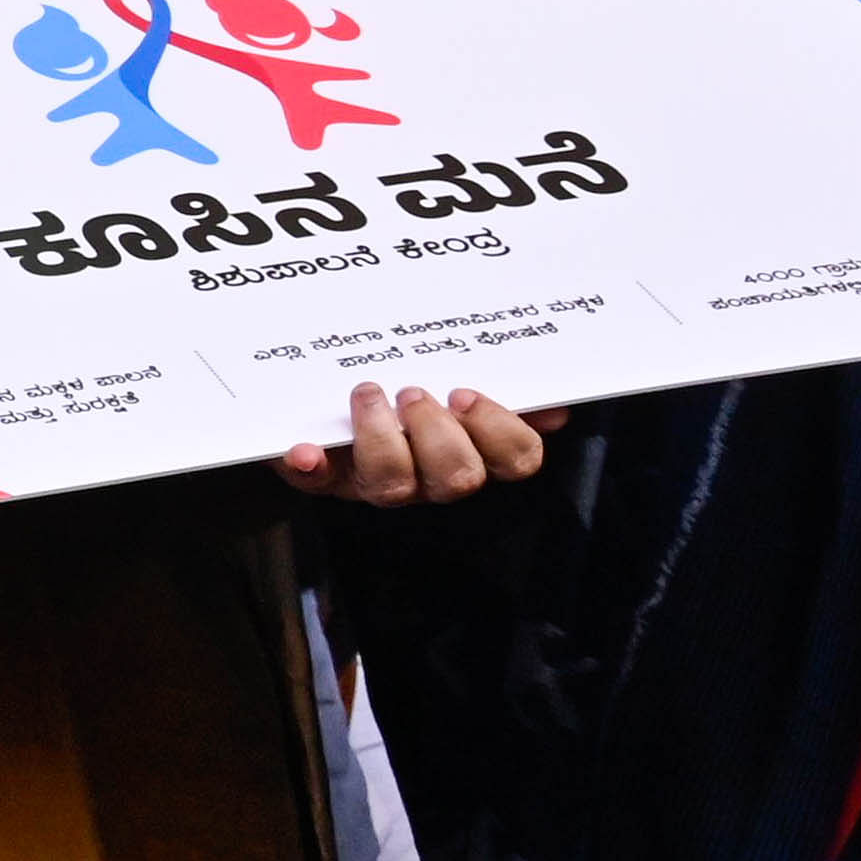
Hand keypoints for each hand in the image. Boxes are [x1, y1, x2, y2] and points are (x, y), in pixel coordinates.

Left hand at [279, 382, 548, 505]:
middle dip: (439, 435)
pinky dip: (311, 466)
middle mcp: (428, 475)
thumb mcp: (454, 373)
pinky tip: (306, 450)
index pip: (515, 460)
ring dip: (382, 440)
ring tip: (368, 394)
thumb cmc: (404, 380)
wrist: (323, 391)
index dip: (499, 431)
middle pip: (458, 479)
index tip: (466, 392)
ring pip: (394, 488)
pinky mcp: (323, 477)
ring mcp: (375, 481)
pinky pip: (317, 483)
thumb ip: (503, 384)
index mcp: (470, 448)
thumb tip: (554, 407)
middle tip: (414, 392)